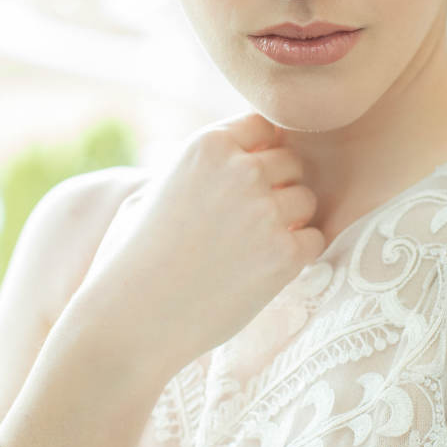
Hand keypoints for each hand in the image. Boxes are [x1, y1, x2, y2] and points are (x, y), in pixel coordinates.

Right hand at [68, 111, 324, 382]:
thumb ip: (203, 163)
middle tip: (243, 224)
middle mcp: (241, 170)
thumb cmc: (137, 255)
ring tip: (249, 249)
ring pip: (306, 200)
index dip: (258, 154)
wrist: (130, 320)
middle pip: (291, 163)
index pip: (263, 126)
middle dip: (276, 189)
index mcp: (208, 145)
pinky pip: (315, 240)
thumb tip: (247, 146)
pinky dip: (297, 256)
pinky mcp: (284, 254)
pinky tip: (261, 270)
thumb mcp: (158, 186)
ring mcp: (266, 211)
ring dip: (289, 222)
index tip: (240, 184)